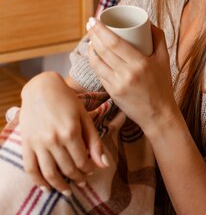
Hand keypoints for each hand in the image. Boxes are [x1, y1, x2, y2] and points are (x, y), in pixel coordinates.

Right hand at [19, 71, 107, 193]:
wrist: (42, 88)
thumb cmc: (67, 100)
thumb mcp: (84, 116)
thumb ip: (94, 141)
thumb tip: (104, 164)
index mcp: (71, 131)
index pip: (82, 161)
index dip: (88, 169)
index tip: (91, 170)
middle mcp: (54, 139)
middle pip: (67, 169)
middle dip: (77, 178)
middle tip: (82, 182)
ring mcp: (39, 142)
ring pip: (50, 173)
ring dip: (59, 185)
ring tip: (67, 190)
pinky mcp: (26, 143)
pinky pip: (30, 169)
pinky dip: (38, 181)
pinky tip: (46, 187)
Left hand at [87, 20, 178, 136]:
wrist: (159, 115)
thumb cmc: (162, 84)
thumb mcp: (164, 58)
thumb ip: (159, 37)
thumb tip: (148, 22)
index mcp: (140, 63)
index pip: (114, 42)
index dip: (101, 29)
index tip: (94, 19)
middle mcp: (127, 74)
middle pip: (103, 50)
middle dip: (93, 34)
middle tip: (90, 24)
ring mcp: (117, 85)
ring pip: (97, 62)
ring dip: (91, 48)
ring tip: (91, 38)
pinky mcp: (112, 93)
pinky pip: (99, 74)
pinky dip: (94, 62)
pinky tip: (93, 55)